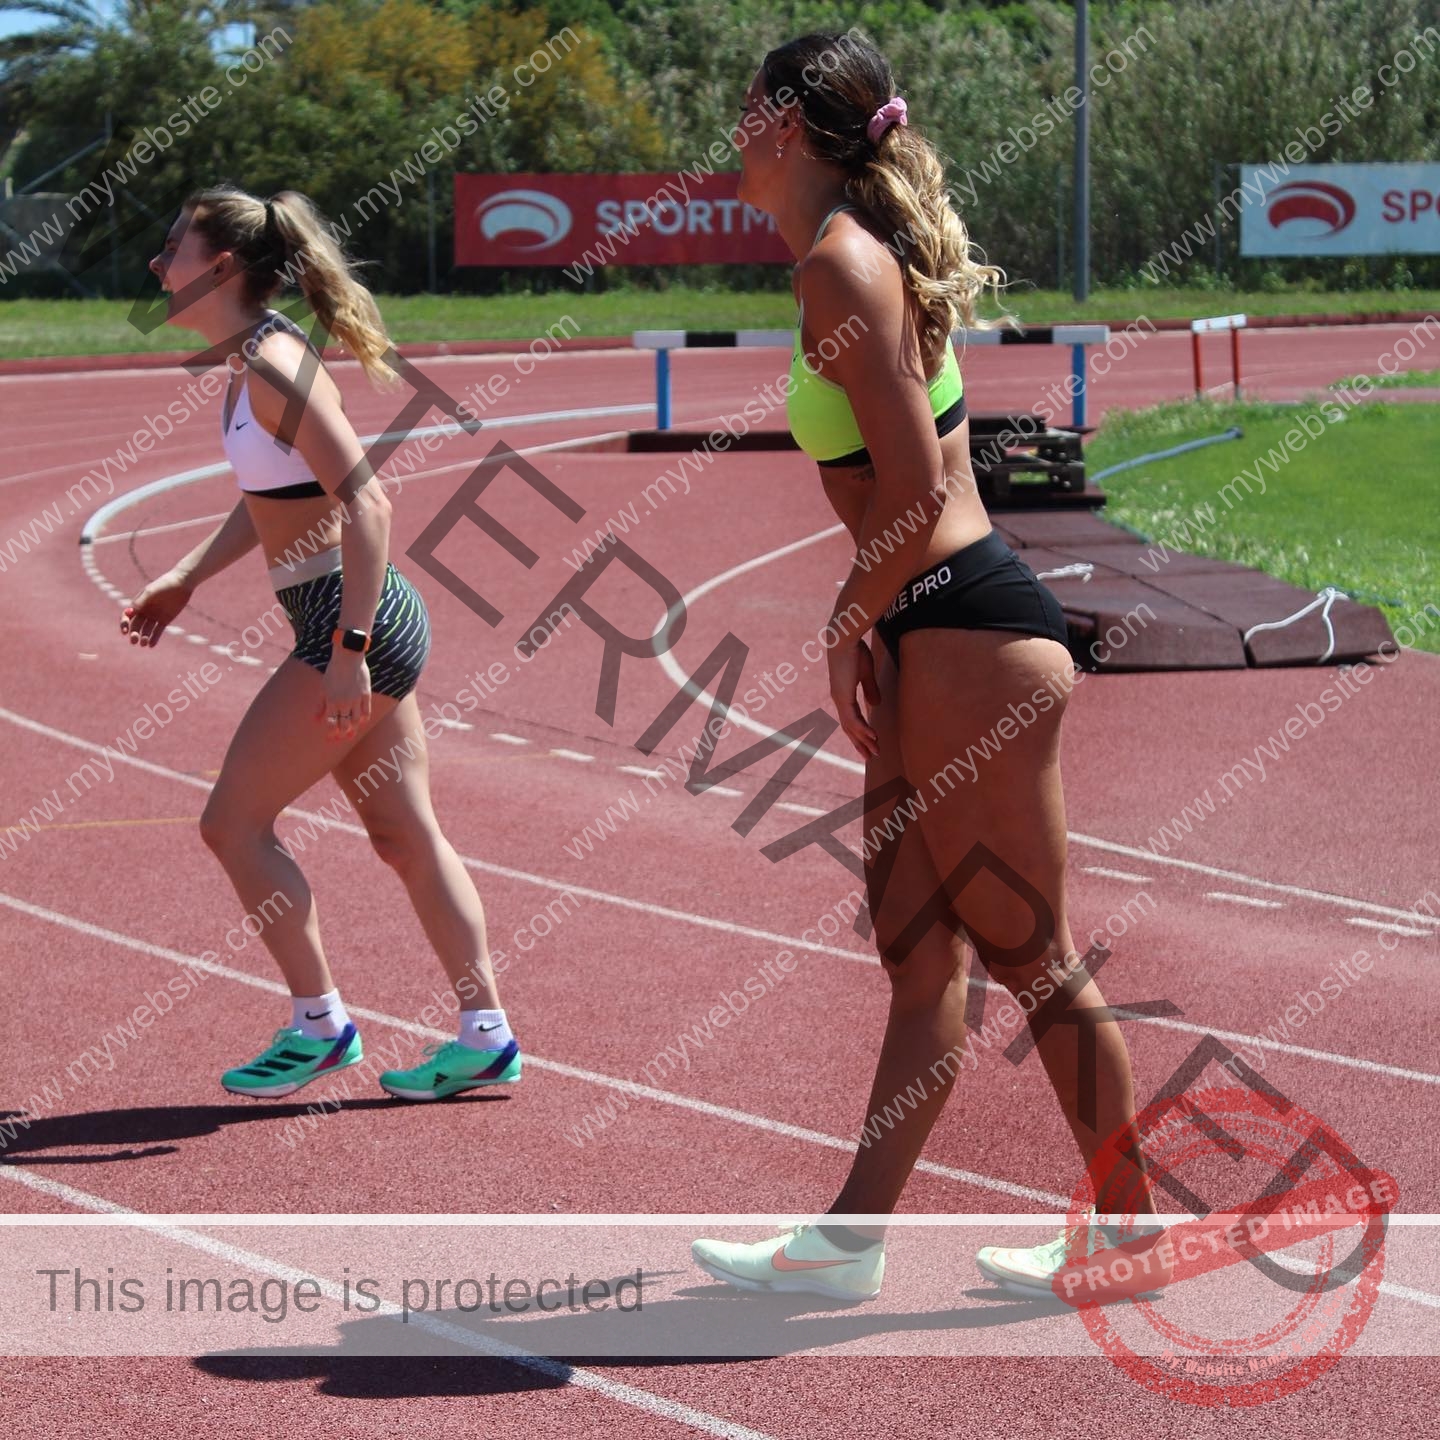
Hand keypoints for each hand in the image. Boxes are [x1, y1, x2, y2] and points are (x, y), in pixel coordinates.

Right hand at [121, 570, 192, 646]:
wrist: (181, 584)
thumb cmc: (164, 585)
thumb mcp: (151, 592)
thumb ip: (141, 602)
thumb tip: (129, 612)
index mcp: (138, 603)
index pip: (127, 616)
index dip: (124, 624)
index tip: (125, 631)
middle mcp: (145, 611)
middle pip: (136, 625)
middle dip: (134, 633)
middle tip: (134, 640)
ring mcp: (155, 616)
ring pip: (147, 630)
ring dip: (144, 637)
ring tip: (144, 644)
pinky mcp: (165, 620)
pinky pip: (158, 631)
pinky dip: (154, 638)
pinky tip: (151, 645)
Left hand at [318, 651, 371, 741]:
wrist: (348, 657)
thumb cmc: (333, 672)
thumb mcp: (323, 688)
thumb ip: (320, 706)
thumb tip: (316, 721)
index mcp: (331, 701)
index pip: (331, 723)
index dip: (331, 733)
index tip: (331, 739)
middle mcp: (343, 702)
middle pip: (344, 725)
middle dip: (342, 734)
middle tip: (342, 738)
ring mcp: (356, 699)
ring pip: (356, 721)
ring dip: (353, 729)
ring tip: (351, 733)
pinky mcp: (366, 694)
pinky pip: (366, 711)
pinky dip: (364, 719)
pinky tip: (361, 722)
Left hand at [827, 637, 880, 759]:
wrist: (844, 638)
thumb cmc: (855, 651)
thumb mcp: (866, 673)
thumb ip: (870, 689)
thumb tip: (874, 705)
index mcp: (843, 694)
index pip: (852, 718)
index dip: (861, 732)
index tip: (871, 742)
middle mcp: (839, 699)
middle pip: (849, 728)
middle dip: (860, 743)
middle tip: (870, 756)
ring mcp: (840, 699)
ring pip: (852, 727)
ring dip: (864, 740)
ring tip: (874, 752)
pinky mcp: (843, 696)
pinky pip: (853, 719)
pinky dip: (863, 729)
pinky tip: (872, 737)